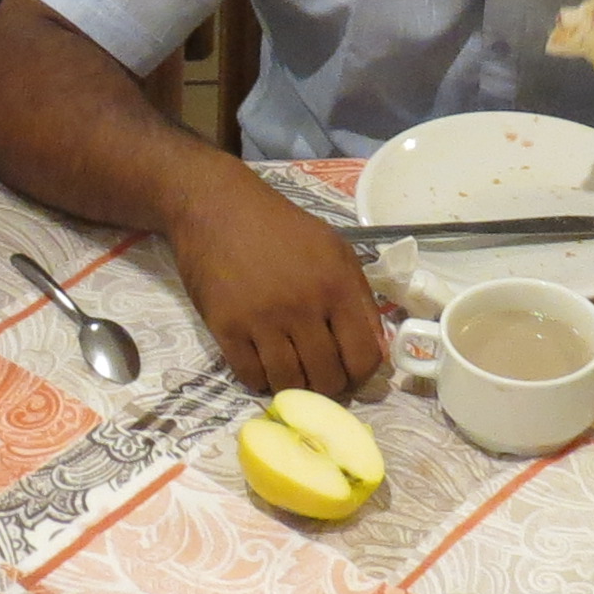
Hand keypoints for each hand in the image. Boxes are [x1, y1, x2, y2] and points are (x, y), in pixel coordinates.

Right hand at [164, 169, 382, 394]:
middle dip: (328, 385)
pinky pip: (250, 376)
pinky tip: (263, 364)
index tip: (351, 372)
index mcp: (336, 285)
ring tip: (292, 371)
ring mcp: (262, 320)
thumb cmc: (281, 228)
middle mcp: (302, 306)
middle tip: (319, 374)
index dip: (361, 375)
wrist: (217, 208)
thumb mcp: (335, 249)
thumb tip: (376, 348)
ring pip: (289, 384)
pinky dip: (260, 379)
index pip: (363, 357)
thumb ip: (359, 298)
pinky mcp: (226, 328)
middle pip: (327, 378)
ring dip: (295, 385)